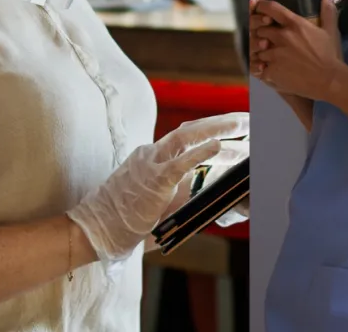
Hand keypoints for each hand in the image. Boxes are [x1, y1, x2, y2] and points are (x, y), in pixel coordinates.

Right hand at [68, 112, 248, 261]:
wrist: (98, 228)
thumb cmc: (127, 221)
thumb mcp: (158, 201)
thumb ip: (181, 192)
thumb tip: (212, 192)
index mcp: (151, 158)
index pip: (186, 138)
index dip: (212, 130)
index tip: (235, 128)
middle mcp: (151, 155)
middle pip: (189, 130)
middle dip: (221, 123)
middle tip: (249, 119)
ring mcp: (150, 165)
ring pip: (185, 138)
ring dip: (216, 129)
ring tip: (243, 124)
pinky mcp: (152, 181)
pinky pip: (179, 163)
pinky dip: (200, 153)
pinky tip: (219, 146)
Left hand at [249, 0, 343, 100]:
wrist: (331, 81)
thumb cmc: (331, 55)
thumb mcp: (331, 31)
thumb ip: (328, 11)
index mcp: (294, 25)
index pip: (270, 9)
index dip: (261, 7)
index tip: (258, 7)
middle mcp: (282, 37)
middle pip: (260, 29)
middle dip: (262, 33)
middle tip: (269, 39)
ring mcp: (275, 54)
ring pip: (257, 49)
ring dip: (262, 52)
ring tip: (271, 57)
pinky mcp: (271, 70)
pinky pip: (258, 67)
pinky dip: (262, 68)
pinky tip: (269, 69)